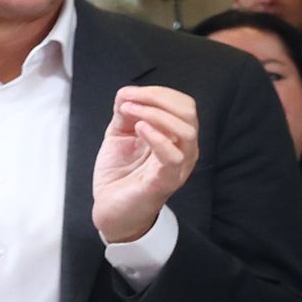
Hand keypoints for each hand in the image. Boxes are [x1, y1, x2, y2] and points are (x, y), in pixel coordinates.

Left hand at [90, 86, 200, 243]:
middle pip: (188, 112)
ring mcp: (178, 166)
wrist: (113, 210)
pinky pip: (173, 157)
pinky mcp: (166, 182)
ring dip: (155, 114)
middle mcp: (184, 150)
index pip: (183, 105)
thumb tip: (127, 92)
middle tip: (130, 100)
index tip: (128, 93)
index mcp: (176, 137)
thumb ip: (126, 114)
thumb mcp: (120, 135)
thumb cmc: (121, 174)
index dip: (158, 93)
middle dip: (158, 98)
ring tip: (129, 113)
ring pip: (185, 131)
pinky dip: (157, 137)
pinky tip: (139, 130)